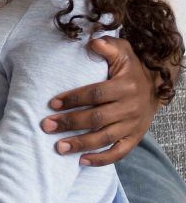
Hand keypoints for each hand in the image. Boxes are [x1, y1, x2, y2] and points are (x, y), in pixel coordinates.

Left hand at [42, 36, 158, 166]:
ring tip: (58, 147)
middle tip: (46, 126)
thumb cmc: (131, 68)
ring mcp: (133, 125)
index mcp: (125, 86)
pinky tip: (82, 161)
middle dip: (69, 123)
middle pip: (97, 118)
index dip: (73, 99)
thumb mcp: (123, 52)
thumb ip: (108, 47)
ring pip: (105, 138)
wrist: (156, 87)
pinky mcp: (135, 138)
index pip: (95, 94)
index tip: (51, 104)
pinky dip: (101, 159)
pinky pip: (119, 152)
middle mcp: (131, 107)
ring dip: (80, 144)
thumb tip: (93, 42)